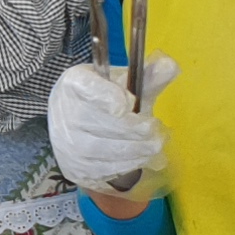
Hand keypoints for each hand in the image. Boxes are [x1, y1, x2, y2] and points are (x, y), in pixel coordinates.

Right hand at [48, 56, 174, 193]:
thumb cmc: (104, 101)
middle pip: (99, 123)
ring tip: (155, 144)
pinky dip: (128, 164)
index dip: (109, 96)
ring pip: (103, 149)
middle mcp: (64, 112)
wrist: (75, 126)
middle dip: (134, 129)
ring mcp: (66, 143)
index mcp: (75, 82)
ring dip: (136, 149)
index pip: (88, 87)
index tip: (129, 102)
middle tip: (155, 128)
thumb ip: (148, 76)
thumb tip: (170, 66)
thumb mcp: (125, 84)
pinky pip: (103, 168)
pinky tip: (141, 157)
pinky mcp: (74, 167)